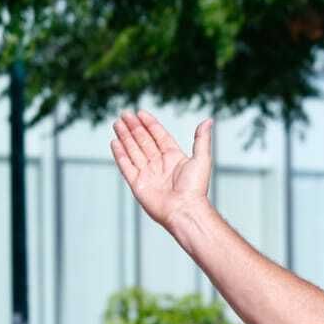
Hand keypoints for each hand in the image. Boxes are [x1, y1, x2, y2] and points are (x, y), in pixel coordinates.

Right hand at [110, 111, 213, 231]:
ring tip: (117, 123)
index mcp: (174, 158)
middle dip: (134, 127)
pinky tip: (114, 142)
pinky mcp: (137, 184)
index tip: (140, 112)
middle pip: (144, 141)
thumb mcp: (202, 159)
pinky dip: (120, 154)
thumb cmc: (195, 188)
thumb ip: (202, 139)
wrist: (184, 210)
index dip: (150, 124)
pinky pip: (126, 166)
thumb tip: (208, 121)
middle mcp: (160, 164)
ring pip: (133, 150)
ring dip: (125, 136)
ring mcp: (147, 174)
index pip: (159, 136)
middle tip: (125, 114)